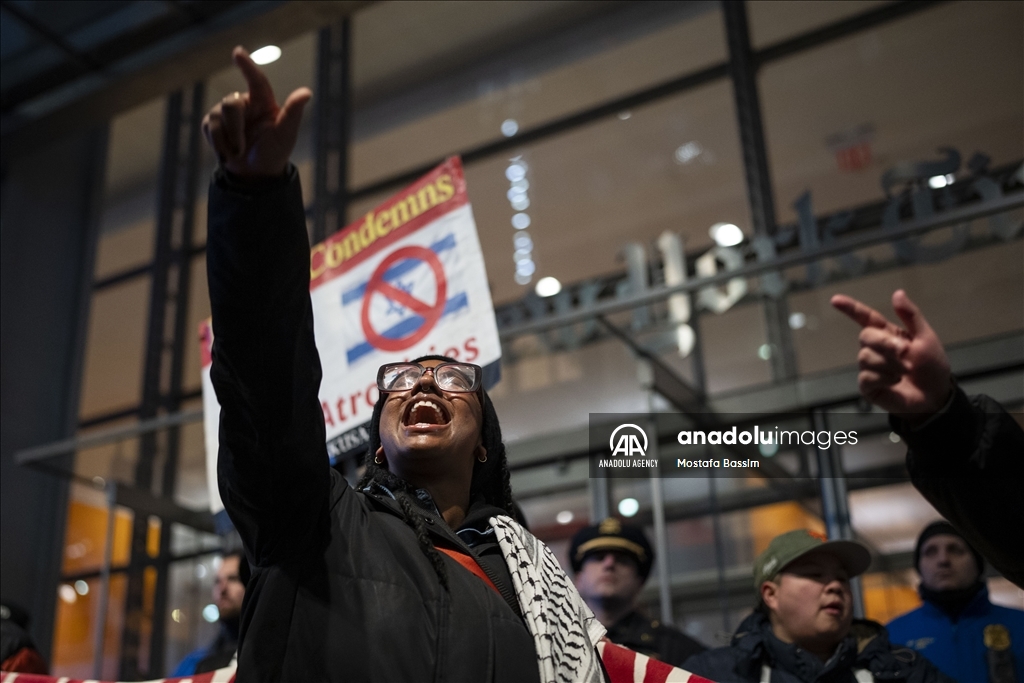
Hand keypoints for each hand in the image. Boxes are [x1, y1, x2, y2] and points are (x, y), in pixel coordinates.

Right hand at [201, 46, 311, 177]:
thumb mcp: (286, 134)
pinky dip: (217, 144)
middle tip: (241, 149)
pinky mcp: (213, 123)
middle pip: (230, 104)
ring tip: (237, 153)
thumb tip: (307, 92)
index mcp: (263, 101)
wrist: (256, 173)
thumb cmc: (275, 151)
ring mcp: (226, 112)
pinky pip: (208, 127)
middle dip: (234, 129)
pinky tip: (227, 152)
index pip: (256, 80)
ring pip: (215, 116)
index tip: (238, 52)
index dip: (247, 66)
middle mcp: (244, 102)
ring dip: (226, 140)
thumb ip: (293, 112)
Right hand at [831, 289, 951, 419]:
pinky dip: (885, 378)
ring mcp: (869, 367)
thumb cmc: (931, 366)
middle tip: (905, 351)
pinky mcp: (867, 385)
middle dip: (885, 343)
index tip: (835, 300)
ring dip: (891, 364)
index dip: (850, 308)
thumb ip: (911, 316)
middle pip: (865, 336)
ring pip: (866, 357)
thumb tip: (897, 293)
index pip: (864, 317)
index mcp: (887, 333)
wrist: (935, 395)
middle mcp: (875, 348)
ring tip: (905, 370)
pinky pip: (867, 376)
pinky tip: (896, 381)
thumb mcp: (926, 337)